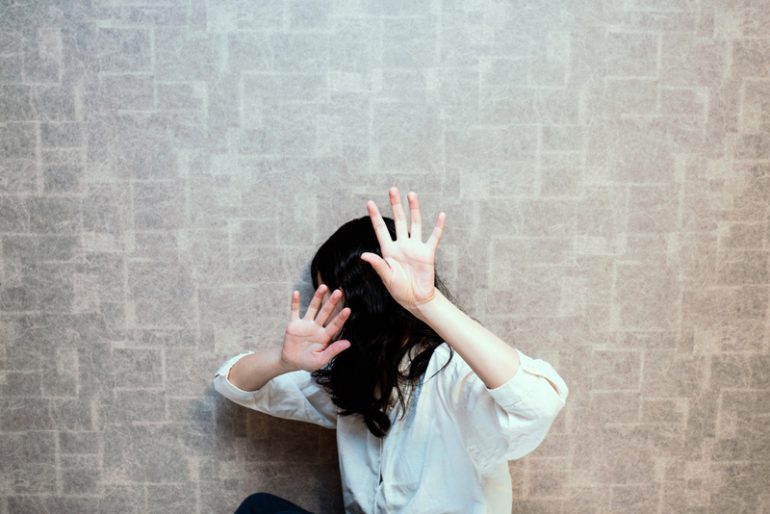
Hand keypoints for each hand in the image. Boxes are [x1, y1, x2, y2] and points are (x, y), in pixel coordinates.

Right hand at [281, 284, 351, 371]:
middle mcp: (316, 328)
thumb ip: (333, 351)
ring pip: (312, 308)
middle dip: (332, 303)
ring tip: (324, 286)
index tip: (348, 309)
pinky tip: (295, 292)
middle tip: (339, 292)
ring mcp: (305, 324)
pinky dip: (294, 302)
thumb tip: (348, 343)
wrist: (291, 362)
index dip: (341, 318)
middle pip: (325, 313)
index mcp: (324, 337)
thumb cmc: (308, 362)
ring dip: (317, 297)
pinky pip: (294, 311)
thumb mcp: (321, 360)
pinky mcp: (293, 324)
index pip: (334, 325)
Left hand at [360, 187, 445, 311]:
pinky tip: (441, 215)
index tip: (369, 203)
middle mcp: (402, 245)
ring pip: (415, 223)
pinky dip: (438, 227)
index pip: (380, 229)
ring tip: (411, 194)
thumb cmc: (399, 290)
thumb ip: (377, 264)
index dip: (375, 216)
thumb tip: (364, 255)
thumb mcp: (386, 277)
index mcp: (389, 250)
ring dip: (414, 209)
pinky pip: (434, 237)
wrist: (416, 299)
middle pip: (398, 220)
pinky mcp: (427, 253)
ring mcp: (415, 247)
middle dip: (395, 205)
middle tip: (392, 189)